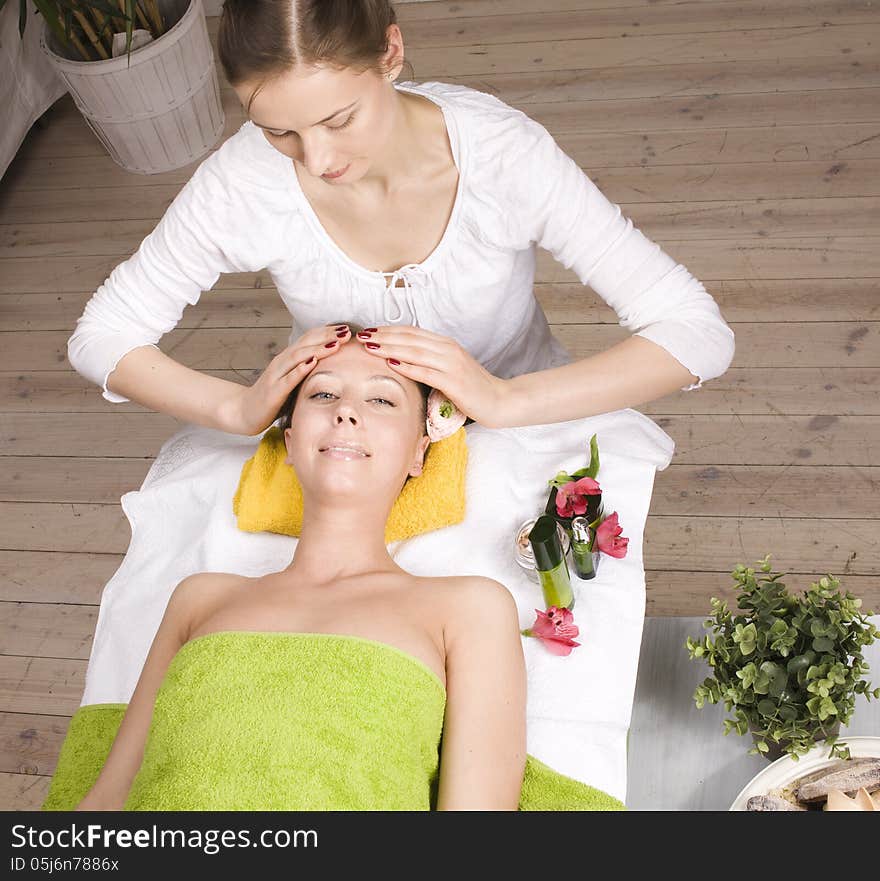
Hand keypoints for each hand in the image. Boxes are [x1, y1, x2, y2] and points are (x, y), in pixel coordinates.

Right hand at [225, 323, 349, 434]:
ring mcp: (276, 375)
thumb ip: (306, 370)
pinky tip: (312, 363)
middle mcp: (282, 362)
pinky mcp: (274, 392)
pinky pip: (288, 379)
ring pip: (298, 357)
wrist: (244, 411)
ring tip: (335, 343)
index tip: (345, 328)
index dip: (326, 332)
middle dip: (326, 336)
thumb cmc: (272, 396)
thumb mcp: (291, 379)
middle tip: (346, 331)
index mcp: (288, 359)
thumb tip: (329, 364)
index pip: (308, 339)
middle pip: (305, 343)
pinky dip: (300, 369)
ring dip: (317, 349)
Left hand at [354, 326, 508, 427]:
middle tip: (361, 335)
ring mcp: (452, 364)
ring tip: (369, 346)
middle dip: (383, 336)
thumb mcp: (450, 369)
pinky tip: (391, 364)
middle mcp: (448, 350)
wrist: (499, 400)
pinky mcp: (454, 382)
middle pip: (410, 338)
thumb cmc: (473, 388)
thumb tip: (404, 359)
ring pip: (414, 351)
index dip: (389, 329)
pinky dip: (407, 366)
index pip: (412, 332)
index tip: (369, 330)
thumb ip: (430, 361)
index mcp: (446, 344)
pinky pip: (426, 372)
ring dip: (389, 347)